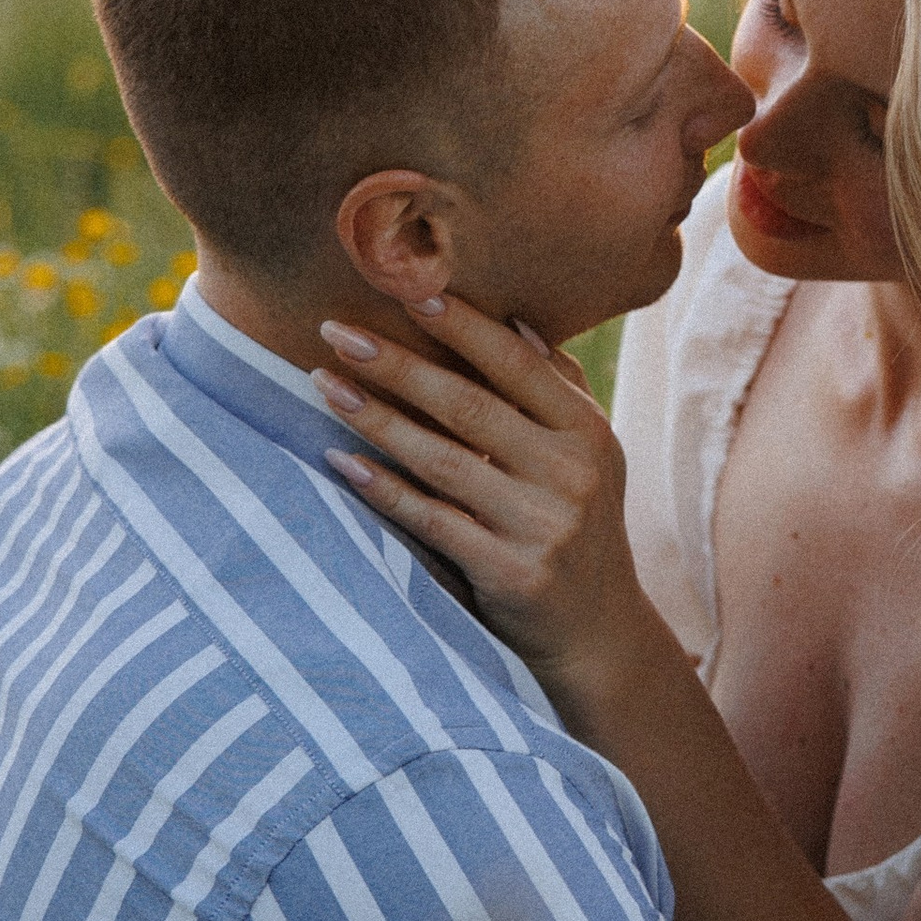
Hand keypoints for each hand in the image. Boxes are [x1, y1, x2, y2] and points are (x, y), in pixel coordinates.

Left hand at [311, 295, 653, 717]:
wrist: (596, 630)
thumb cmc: (578, 525)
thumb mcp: (589, 456)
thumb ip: (559, 389)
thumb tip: (518, 319)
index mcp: (589, 433)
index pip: (518, 364)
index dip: (462, 325)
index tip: (406, 290)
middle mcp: (572, 474)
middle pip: (469, 406)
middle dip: (398, 363)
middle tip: (335, 328)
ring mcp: (543, 525)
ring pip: (443, 460)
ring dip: (376, 418)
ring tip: (323, 384)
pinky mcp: (511, 572)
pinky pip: (432, 520)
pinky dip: (383, 489)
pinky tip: (341, 461)